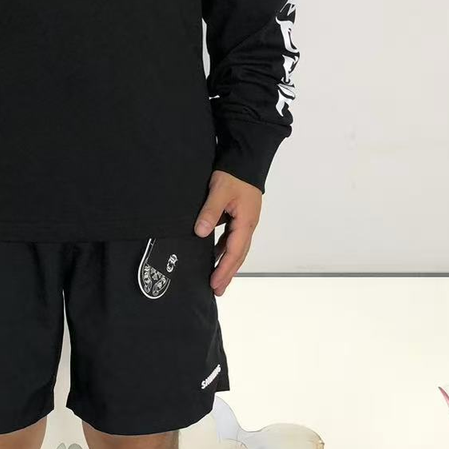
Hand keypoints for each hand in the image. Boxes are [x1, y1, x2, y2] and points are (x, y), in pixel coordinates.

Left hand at [194, 170, 261, 295]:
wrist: (246, 159)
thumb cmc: (234, 174)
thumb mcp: (219, 190)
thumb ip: (210, 212)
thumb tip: (201, 232)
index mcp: (245, 222)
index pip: (234, 252)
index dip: (224, 269)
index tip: (215, 284)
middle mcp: (248, 225)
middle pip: (238, 255)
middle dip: (228, 273)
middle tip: (217, 290)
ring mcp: (245, 222)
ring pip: (236, 249)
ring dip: (227, 264)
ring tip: (217, 279)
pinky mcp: (239, 217)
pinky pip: (232, 239)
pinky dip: (224, 250)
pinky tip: (215, 256)